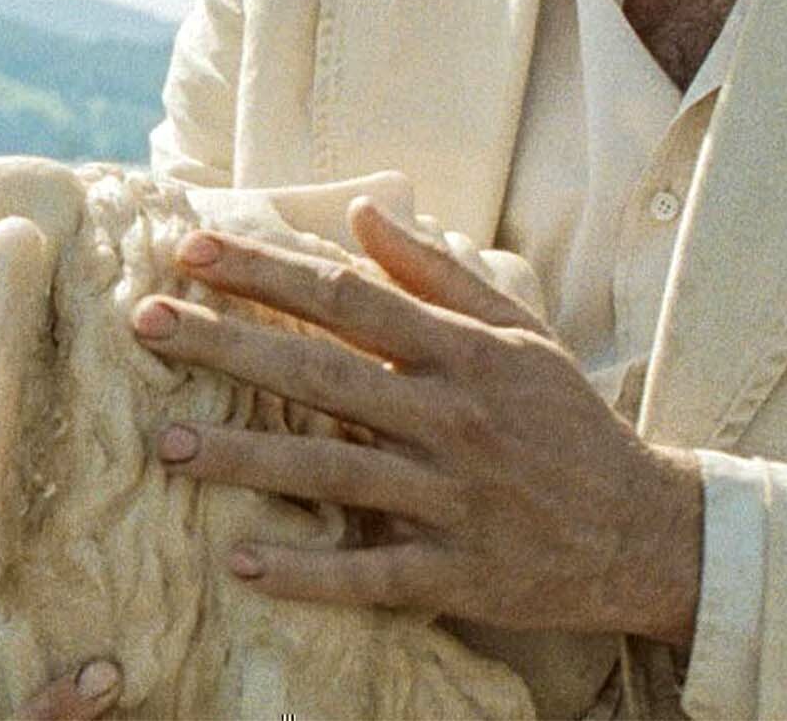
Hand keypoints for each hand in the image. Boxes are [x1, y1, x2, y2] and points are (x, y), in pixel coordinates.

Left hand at [131, 199, 701, 643]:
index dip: (267, 271)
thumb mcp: (520, 331)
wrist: (641, 528)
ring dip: (244, 460)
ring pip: (331, 472)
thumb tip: (363, 212)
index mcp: (462, 352)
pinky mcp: (456, 572)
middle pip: (320, 373)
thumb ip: (438, 272)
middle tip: (146, 322)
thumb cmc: (566, 420)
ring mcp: (451, 497)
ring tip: (164, 445)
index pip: (347, 297)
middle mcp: (450, 417)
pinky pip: (371, 573)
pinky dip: (309, 572)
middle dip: (228, 344)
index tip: (193, 248)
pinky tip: (243, 562)